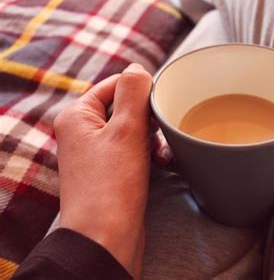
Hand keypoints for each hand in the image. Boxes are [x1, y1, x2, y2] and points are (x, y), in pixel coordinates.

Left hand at [54, 64, 152, 277]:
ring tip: (163, 153)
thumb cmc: (112, 185)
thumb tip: (137, 68)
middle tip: (163, 131)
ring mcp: (95, 153)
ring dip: (153, 137)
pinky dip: (148, 153)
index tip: (163, 100)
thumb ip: (133, 92)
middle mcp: (83, 132)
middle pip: (125, 107)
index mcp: (77, 116)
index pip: (114, 85)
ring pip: (133, 130)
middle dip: (150, 118)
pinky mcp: (109, 172)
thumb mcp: (126, 130)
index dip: (141, 90)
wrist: (105, 236)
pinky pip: (133, 150)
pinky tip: (162, 163)